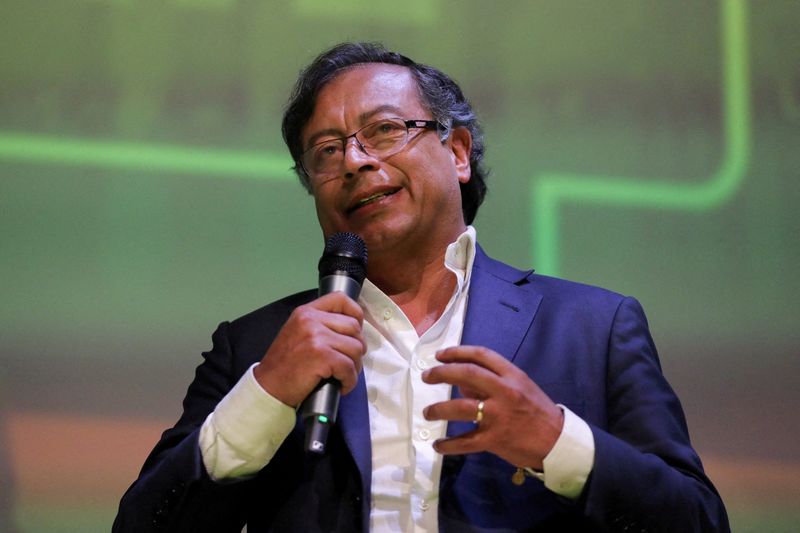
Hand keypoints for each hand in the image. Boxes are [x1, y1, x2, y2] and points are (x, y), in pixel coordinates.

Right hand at [253, 292, 365, 406]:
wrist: (268, 387)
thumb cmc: (285, 364)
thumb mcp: (297, 332)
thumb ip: (319, 324)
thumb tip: (352, 328)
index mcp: (306, 312)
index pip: (340, 299)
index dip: (355, 313)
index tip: (355, 330)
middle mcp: (311, 320)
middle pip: (354, 327)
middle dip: (356, 348)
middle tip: (348, 362)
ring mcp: (316, 338)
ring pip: (356, 348)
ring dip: (354, 366)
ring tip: (343, 375)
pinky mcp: (322, 357)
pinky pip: (349, 367)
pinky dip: (349, 380)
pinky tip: (340, 385)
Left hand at [421, 346, 563, 469]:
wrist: (558, 442)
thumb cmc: (538, 411)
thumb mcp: (521, 388)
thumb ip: (493, 383)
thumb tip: (462, 384)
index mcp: (512, 376)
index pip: (482, 355)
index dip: (458, 352)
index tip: (440, 355)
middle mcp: (504, 392)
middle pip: (467, 374)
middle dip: (442, 373)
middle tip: (427, 376)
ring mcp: (498, 416)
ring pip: (460, 408)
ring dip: (439, 409)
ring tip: (427, 412)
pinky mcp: (494, 439)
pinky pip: (465, 442)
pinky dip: (448, 445)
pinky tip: (438, 445)